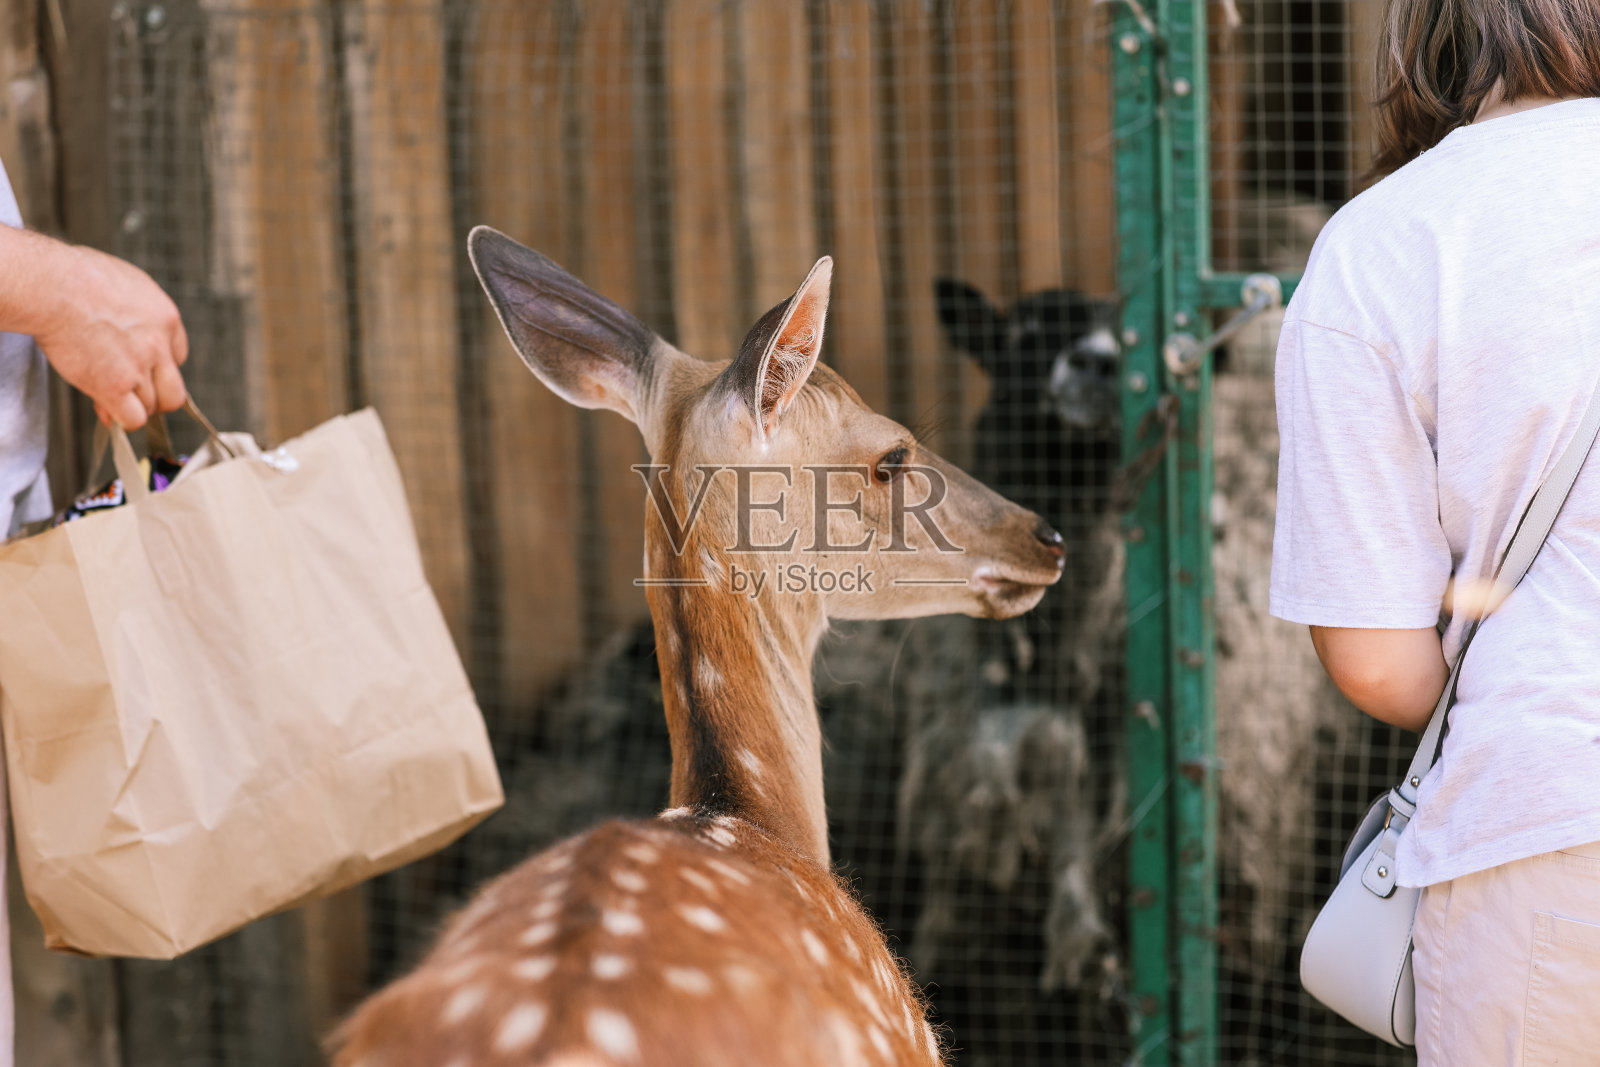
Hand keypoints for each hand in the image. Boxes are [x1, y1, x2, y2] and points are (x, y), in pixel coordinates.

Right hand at [11, 233, 187, 428]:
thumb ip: (133, 311)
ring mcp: (139, 367)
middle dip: (157, 397)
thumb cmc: (73, 276)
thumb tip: (124, 328)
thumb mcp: (123, 284)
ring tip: (109, 398)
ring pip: (153, 406)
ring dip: (132, 407)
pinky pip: (132, 418)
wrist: (54, 286)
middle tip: (135, 395)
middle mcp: (159, 345)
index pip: (178, 356)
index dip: (159, 367)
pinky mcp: (115, 386)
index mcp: (165, 318)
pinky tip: (106, 409)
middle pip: (175, 390)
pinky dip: (121, 420)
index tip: (143, 370)